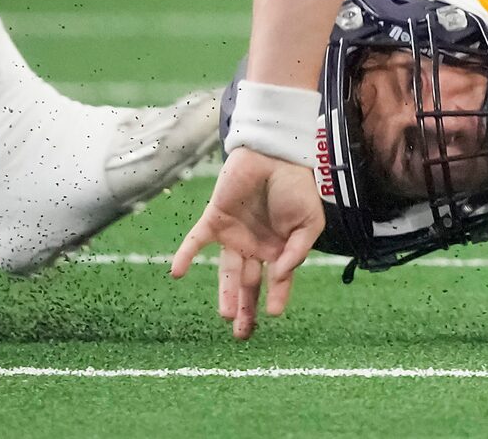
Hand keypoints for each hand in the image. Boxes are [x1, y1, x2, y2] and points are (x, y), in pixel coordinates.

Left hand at [169, 148, 324, 339]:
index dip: (276, 297)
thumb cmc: (297, 185)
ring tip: (225, 315)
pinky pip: (197, 239)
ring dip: (225, 292)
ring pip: (226, 270)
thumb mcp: (310, 221)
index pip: (276, 281)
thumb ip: (298, 250)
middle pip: (248, 283)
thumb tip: (279, 275)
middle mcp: (255, 246)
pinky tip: (177, 272)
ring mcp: (235, 233)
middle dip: (245, 308)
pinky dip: (186, 254)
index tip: (273, 313)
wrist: (277, 152)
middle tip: (241, 334)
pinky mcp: (216, 217)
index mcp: (278, 248)